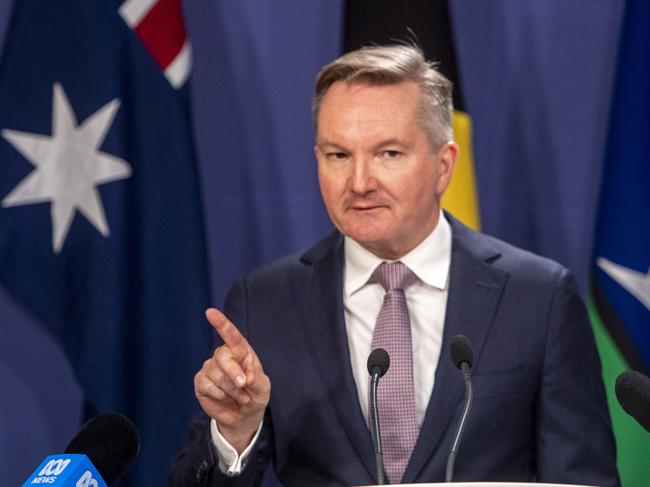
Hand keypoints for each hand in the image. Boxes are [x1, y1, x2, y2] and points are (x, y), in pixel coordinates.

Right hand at [194, 308, 270, 452]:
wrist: (244, 416)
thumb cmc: (255, 395)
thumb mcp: (263, 388)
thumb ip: (256, 380)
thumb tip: (245, 377)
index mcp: (241, 351)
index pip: (231, 335)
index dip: (221, 323)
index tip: (210, 312)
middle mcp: (224, 356)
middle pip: (222, 356)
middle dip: (233, 372)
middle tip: (244, 385)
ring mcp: (211, 368)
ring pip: (216, 374)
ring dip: (231, 389)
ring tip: (241, 396)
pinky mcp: (201, 382)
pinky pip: (206, 385)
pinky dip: (219, 394)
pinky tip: (224, 398)